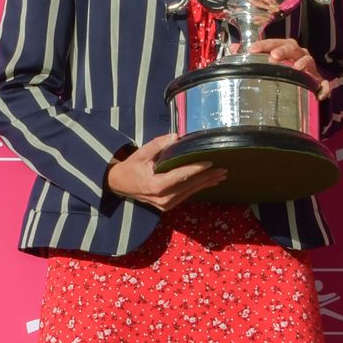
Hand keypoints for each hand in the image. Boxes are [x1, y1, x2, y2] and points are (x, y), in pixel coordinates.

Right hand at [106, 133, 226, 211]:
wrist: (119, 185)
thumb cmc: (131, 168)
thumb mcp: (141, 154)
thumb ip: (158, 145)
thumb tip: (175, 136)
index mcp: (156, 185)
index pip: (180, 176)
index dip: (196, 169)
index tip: (209, 162)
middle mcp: (163, 198)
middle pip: (189, 186)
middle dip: (207, 178)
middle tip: (223, 170)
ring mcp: (166, 205)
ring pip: (190, 192)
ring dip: (206, 184)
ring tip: (221, 176)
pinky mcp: (168, 206)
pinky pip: (186, 195)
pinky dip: (198, 188)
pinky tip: (209, 183)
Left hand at [249, 38, 330, 99]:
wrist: (300, 89)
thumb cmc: (280, 71)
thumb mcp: (264, 63)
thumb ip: (249, 56)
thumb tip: (233, 49)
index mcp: (285, 48)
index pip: (274, 42)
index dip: (263, 44)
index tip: (251, 49)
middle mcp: (298, 54)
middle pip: (292, 47)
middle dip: (283, 50)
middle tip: (273, 57)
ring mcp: (310, 68)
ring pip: (309, 60)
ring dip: (303, 63)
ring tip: (296, 68)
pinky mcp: (318, 82)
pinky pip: (324, 84)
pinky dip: (323, 88)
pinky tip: (319, 94)